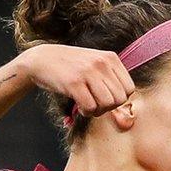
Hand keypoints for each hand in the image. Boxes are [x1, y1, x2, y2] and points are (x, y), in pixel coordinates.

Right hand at [17, 43, 133, 119]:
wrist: (41, 59)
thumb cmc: (70, 66)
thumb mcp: (95, 64)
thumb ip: (111, 78)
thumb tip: (124, 105)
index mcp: (110, 58)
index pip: (129, 89)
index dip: (118, 99)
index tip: (104, 98)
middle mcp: (101, 63)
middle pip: (120, 99)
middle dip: (108, 108)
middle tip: (95, 104)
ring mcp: (88, 72)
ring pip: (107, 104)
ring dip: (97, 111)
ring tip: (87, 105)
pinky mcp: (74, 83)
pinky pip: (90, 107)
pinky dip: (86, 112)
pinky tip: (79, 106)